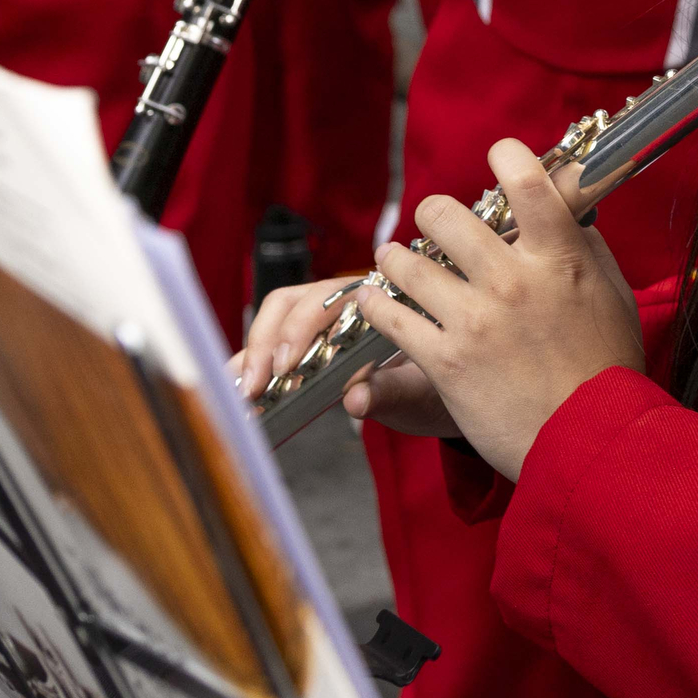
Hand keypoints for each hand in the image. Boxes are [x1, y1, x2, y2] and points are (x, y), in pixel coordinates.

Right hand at [231, 275, 455, 436]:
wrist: (456, 400)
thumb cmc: (440, 388)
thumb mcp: (423, 393)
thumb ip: (392, 392)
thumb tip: (354, 397)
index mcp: (378, 301)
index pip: (326, 298)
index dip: (300, 327)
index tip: (288, 366)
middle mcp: (347, 304)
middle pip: (292, 304)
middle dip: (267, 342)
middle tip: (256, 386)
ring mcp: (325, 324)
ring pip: (275, 322)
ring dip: (253, 354)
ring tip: (242, 393)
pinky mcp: (308, 348)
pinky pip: (273, 349)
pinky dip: (252, 367)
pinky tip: (240, 393)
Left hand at [351, 138, 645, 478]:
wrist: (590, 439)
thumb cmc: (608, 368)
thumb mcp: (615, 296)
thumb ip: (586, 251)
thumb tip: (570, 214)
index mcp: (561, 259)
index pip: (528, 183)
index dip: (508, 155)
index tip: (499, 153)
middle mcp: (513, 280)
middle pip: (446, 215)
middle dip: (433, 214)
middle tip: (433, 224)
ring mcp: (475, 320)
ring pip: (407, 263)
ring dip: (396, 258)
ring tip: (393, 261)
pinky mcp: (444, 360)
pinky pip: (390, 317)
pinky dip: (375, 304)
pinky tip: (373, 300)